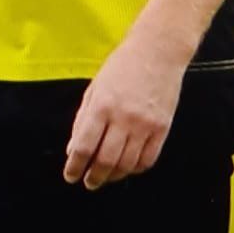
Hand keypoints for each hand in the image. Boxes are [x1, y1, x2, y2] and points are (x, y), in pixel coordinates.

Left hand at [64, 30, 188, 189]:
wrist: (158, 51)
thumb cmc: (123, 65)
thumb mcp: (95, 88)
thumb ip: (82, 119)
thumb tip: (73, 149)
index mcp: (102, 106)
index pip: (84, 146)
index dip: (75, 166)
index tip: (71, 175)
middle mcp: (123, 118)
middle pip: (105, 161)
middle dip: (94, 177)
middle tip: (89, 182)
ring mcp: (145, 124)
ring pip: (127, 164)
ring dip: (114, 176)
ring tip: (106, 176)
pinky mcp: (162, 128)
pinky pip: (148, 159)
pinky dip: (135, 168)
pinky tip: (127, 166)